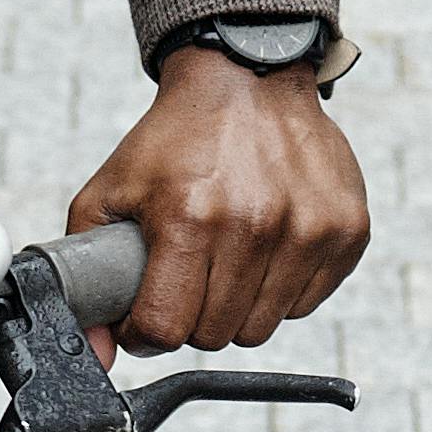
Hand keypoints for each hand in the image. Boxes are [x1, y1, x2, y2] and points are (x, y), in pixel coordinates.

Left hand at [67, 42, 369, 353]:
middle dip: (191, 317)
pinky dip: (281, 290)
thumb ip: (84, 275)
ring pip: (261, 328)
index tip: (145, 315)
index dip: (145, 332)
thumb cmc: (176, 139)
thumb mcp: (108, 193)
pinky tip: (266, 248)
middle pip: (215, 336)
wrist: (248, 79)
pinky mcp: (347, 230)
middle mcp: (254, 225)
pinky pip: (305, 304)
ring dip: (237, 307)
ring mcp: (308, 229)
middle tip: (187, 278)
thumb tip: (95, 353)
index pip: (166, 328)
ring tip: (226, 260)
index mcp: (189, 218)